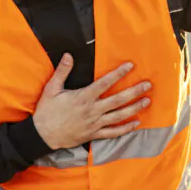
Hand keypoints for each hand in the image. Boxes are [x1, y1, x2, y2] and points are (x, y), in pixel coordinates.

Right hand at [32, 54, 151, 149]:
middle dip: (134, 91)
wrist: (42, 135)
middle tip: (148, 85)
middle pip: (118, 100)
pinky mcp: (93, 134)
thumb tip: (69, 55)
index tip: (130, 65)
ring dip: (134, 108)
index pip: (104, 83)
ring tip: (147, 101)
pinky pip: (113, 133)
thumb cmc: (46, 111)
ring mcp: (94, 124)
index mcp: (83, 97)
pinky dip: (125, 129)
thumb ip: (62, 71)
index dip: (118, 73)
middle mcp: (92, 110)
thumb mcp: (51, 89)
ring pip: (119, 116)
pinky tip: (136, 123)